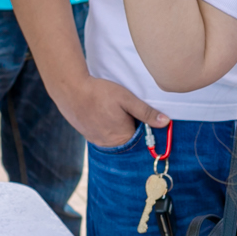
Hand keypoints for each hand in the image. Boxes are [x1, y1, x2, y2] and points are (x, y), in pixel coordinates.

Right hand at [55, 73, 169, 146]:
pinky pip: (103, 135)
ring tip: (113, 111)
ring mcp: (97, 141)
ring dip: (117, 128)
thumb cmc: (100, 93)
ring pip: (115, 137)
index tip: (140, 116)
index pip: (141, 138)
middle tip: (125, 111)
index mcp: (123, 137)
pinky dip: (106, 127)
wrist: (70, 90)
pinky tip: (104, 114)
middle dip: (130, 127)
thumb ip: (146, 112)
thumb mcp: (127, 99)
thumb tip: (166, 122)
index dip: (143, 127)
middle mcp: (110, 144)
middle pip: (127, 139)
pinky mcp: (88, 136)